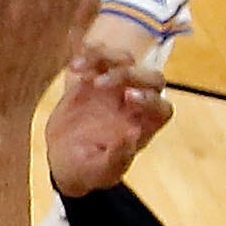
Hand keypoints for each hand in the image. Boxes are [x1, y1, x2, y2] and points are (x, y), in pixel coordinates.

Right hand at [44, 56, 171, 196]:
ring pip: (123, 59)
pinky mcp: (93, 77)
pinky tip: (73, 66)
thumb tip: (132, 133)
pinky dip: (87, 54)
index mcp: (145, 125)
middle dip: (128, 74)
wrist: (64, 160)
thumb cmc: (90, 171)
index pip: (161, 106)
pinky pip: (96, 56)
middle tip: (99, 84)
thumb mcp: (102, 172)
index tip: (127, 98)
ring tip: (78, 70)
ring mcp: (115, 86)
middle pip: (148, 76)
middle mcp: (135, 102)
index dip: (149, 99)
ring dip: (105, 58)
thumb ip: (118, 157)